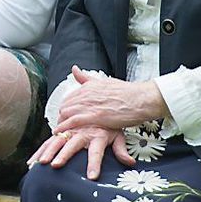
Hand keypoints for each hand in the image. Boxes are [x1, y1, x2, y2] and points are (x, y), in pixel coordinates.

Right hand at [28, 124, 133, 180]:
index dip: (94, 163)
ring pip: (57, 143)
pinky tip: (31, 162)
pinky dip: (40, 151)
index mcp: (96, 135)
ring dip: (48, 152)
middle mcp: (81, 133)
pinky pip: (49, 142)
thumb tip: (129, 162)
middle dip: (63, 155)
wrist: (96, 102)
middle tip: (55, 165)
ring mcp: (69, 132)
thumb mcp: (118, 134)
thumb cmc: (107, 122)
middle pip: (71, 145)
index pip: (96, 151)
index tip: (92, 176)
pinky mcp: (61, 133)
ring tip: (39, 164)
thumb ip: (121, 149)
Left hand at [53, 66, 167, 133]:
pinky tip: (60, 132)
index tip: (64, 116)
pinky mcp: (95, 115)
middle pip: (65, 106)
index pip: (68, 98)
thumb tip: (74, 69)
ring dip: (61, 123)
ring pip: (67, 113)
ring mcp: (91, 104)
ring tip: (59, 132)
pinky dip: (65, 127)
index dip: (65, 108)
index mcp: (89, 86)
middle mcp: (87, 94)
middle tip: (60, 126)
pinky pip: (74, 121)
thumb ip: (86, 78)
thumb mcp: (104, 81)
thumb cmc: (127, 92)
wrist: (141, 99)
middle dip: (60, 117)